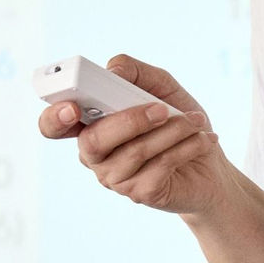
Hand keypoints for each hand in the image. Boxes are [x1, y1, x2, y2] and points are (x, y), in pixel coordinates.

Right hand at [35, 55, 226, 215]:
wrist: (210, 165)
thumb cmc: (178, 121)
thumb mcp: (161, 87)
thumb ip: (134, 72)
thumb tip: (113, 69)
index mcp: (90, 124)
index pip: (53, 125)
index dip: (55, 117)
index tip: (72, 108)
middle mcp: (94, 155)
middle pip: (92, 141)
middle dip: (129, 120)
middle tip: (162, 109)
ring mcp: (114, 178)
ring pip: (134, 151)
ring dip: (172, 130)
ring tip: (195, 120)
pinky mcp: (140, 193)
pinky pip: (160, 166)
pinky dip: (187, 146)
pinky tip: (202, 139)